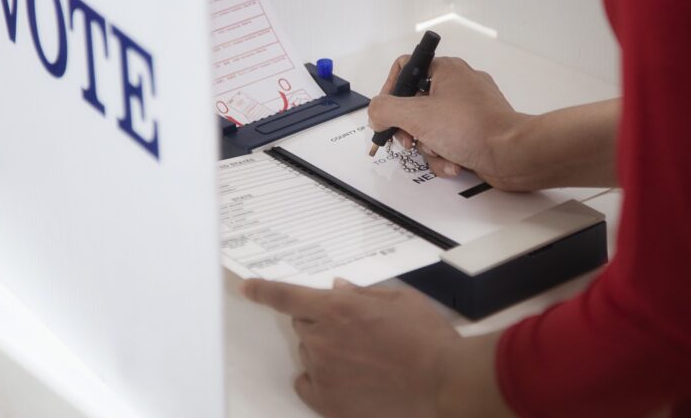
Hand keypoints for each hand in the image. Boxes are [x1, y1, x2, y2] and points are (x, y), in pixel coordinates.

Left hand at [242, 278, 459, 416]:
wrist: (442, 382)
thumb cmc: (426, 339)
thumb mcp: (399, 300)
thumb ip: (362, 293)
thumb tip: (340, 289)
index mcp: (337, 308)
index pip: (286, 295)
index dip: (263, 290)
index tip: (248, 288)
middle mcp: (322, 338)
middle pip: (302, 324)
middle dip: (321, 322)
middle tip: (355, 331)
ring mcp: (322, 371)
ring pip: (308, 353)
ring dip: (326, 350)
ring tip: (365, 358)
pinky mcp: (328, 401)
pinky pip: (306, 384)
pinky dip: (317, 379)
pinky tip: (344, 379)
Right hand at [368, 56, 527, 187]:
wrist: (512, 154)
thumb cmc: (474, 128)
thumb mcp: (416, 115)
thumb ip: (385, 110)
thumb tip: (375, 112)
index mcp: (445, 70)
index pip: (405, 69)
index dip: (390, 92)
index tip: (386, 113)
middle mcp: (458, 85)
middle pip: (414, 105)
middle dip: (410, 129)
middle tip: (409, 140)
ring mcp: (469, 110)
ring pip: (430, 128)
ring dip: (429, 147)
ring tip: (440, 152)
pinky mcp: (476, 132)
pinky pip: (448, 142)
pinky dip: (446, 155)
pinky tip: (454, 162)